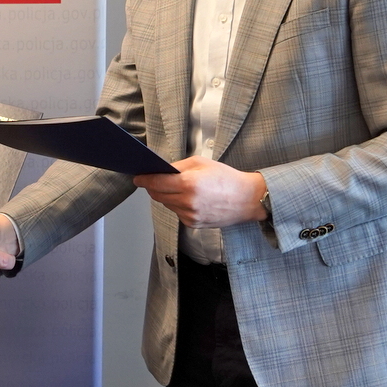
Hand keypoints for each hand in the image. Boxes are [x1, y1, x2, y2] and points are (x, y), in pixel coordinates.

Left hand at [133, 156, 266, 228]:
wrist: (248, 199)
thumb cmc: (227, 178)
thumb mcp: (202, 163)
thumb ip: (179, 166)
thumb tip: (161, 170)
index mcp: (189, 184)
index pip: (156, 182)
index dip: (144, 179)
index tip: (138, 177)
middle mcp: (188, 202)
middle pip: (158, 195)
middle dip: (153, 187)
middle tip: (154, 180)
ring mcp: (190, 215)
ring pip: (167, 204)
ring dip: (166, 196)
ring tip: (179, 187)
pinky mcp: (193, 224)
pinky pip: (177, 212)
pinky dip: (178, 204)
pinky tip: (190, 198)